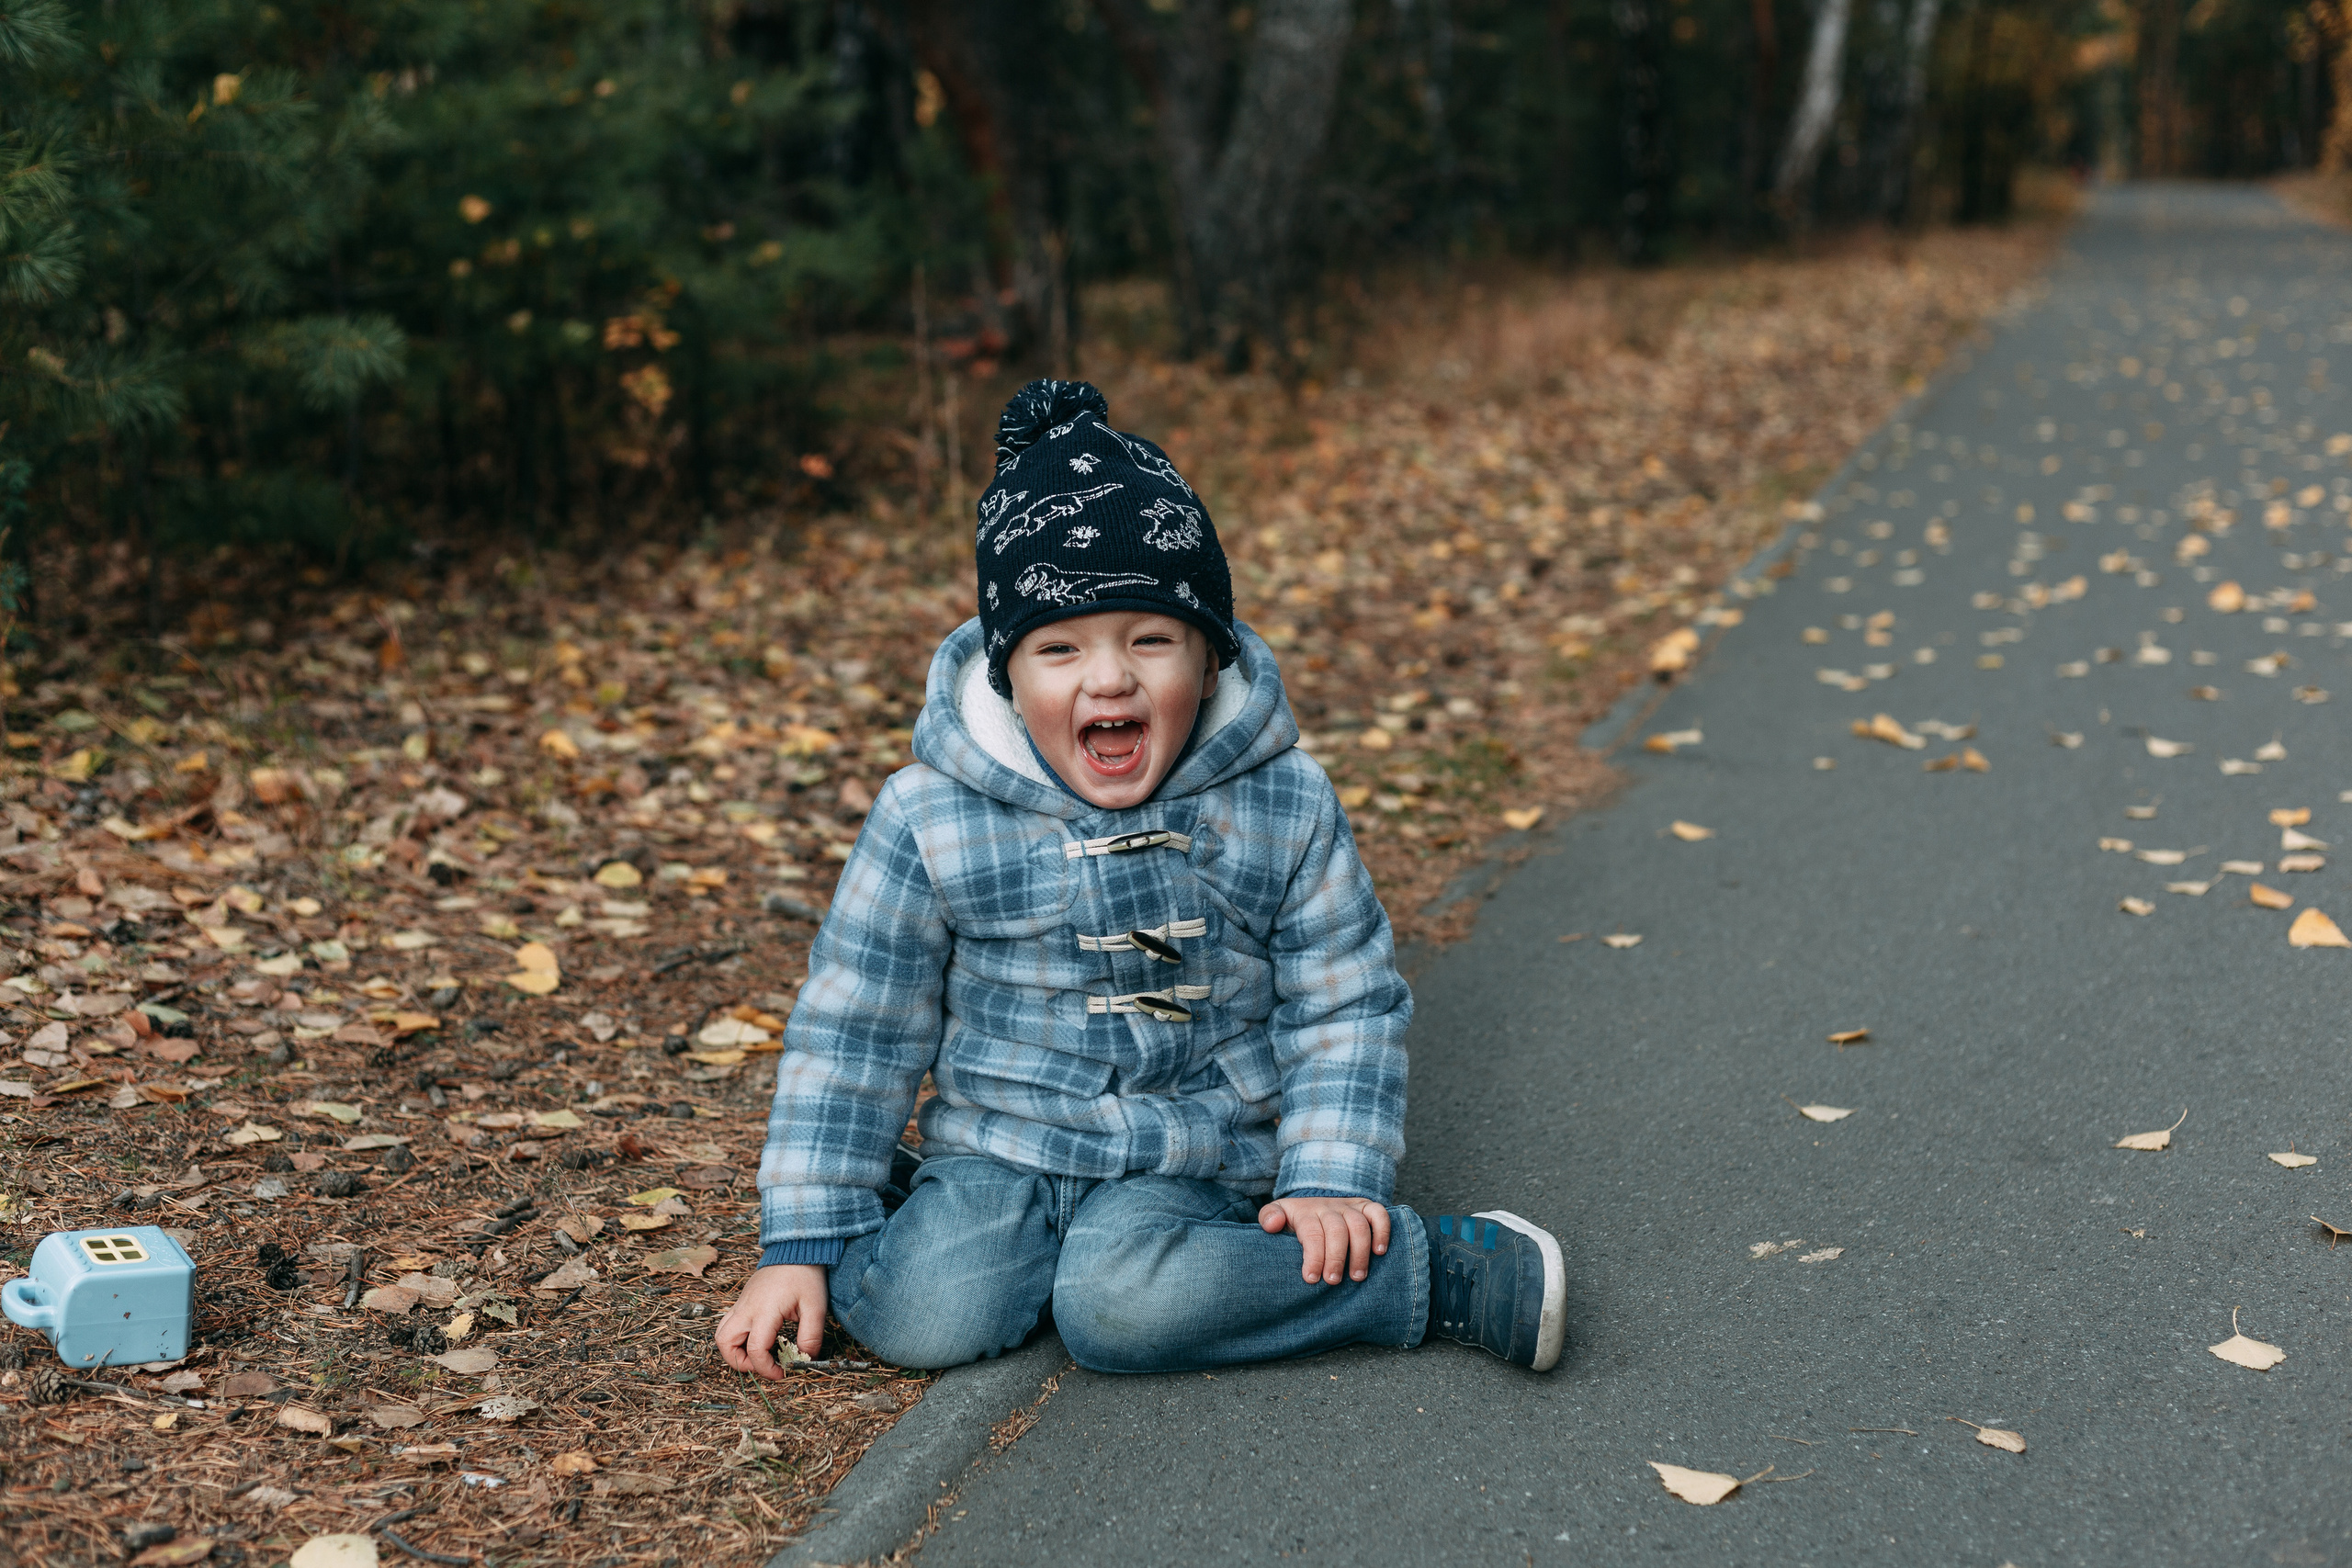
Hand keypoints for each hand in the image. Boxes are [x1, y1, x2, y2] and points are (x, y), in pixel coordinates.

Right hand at [716, 1264, 827, 1379]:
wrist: (795, 1250)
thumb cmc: (805, 1276)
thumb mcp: (816, 1307)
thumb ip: (811, 1336)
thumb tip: (805, 1359)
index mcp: (764, 1311)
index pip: (755, 1350)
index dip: (766, 1369)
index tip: (782, 1372)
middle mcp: (746, 1308)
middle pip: (725, 1344)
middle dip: (740, 1362)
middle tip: (762, 1364)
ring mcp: (741, 1304)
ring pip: (721, 1334)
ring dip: (733, 1350)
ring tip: (757, 1354)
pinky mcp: (742, 1301)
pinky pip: (728, 1324)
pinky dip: (736, 1337)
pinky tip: (759, 1337)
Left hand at [1258, 1196, 1391, 1285]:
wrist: (1312, 1205)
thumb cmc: (1294, 1221)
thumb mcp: (1276, 1215)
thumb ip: (1269, 1217)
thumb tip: (1272, 1225)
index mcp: (1306, 1212)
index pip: (1312, 1232)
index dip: (1313, 1256)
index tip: (1311, 1278)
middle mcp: (1329, 1207)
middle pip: (1337, 1230)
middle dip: (1336, 1257)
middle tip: (1333, 1281)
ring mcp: (1349, 1207)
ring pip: (1359, 1225)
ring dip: (1360, 1252)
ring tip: (1357, 1277)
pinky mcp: (1366, 1207)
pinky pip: (1379, 1213)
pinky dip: (1382, 1231)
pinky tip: (1379, 1252)